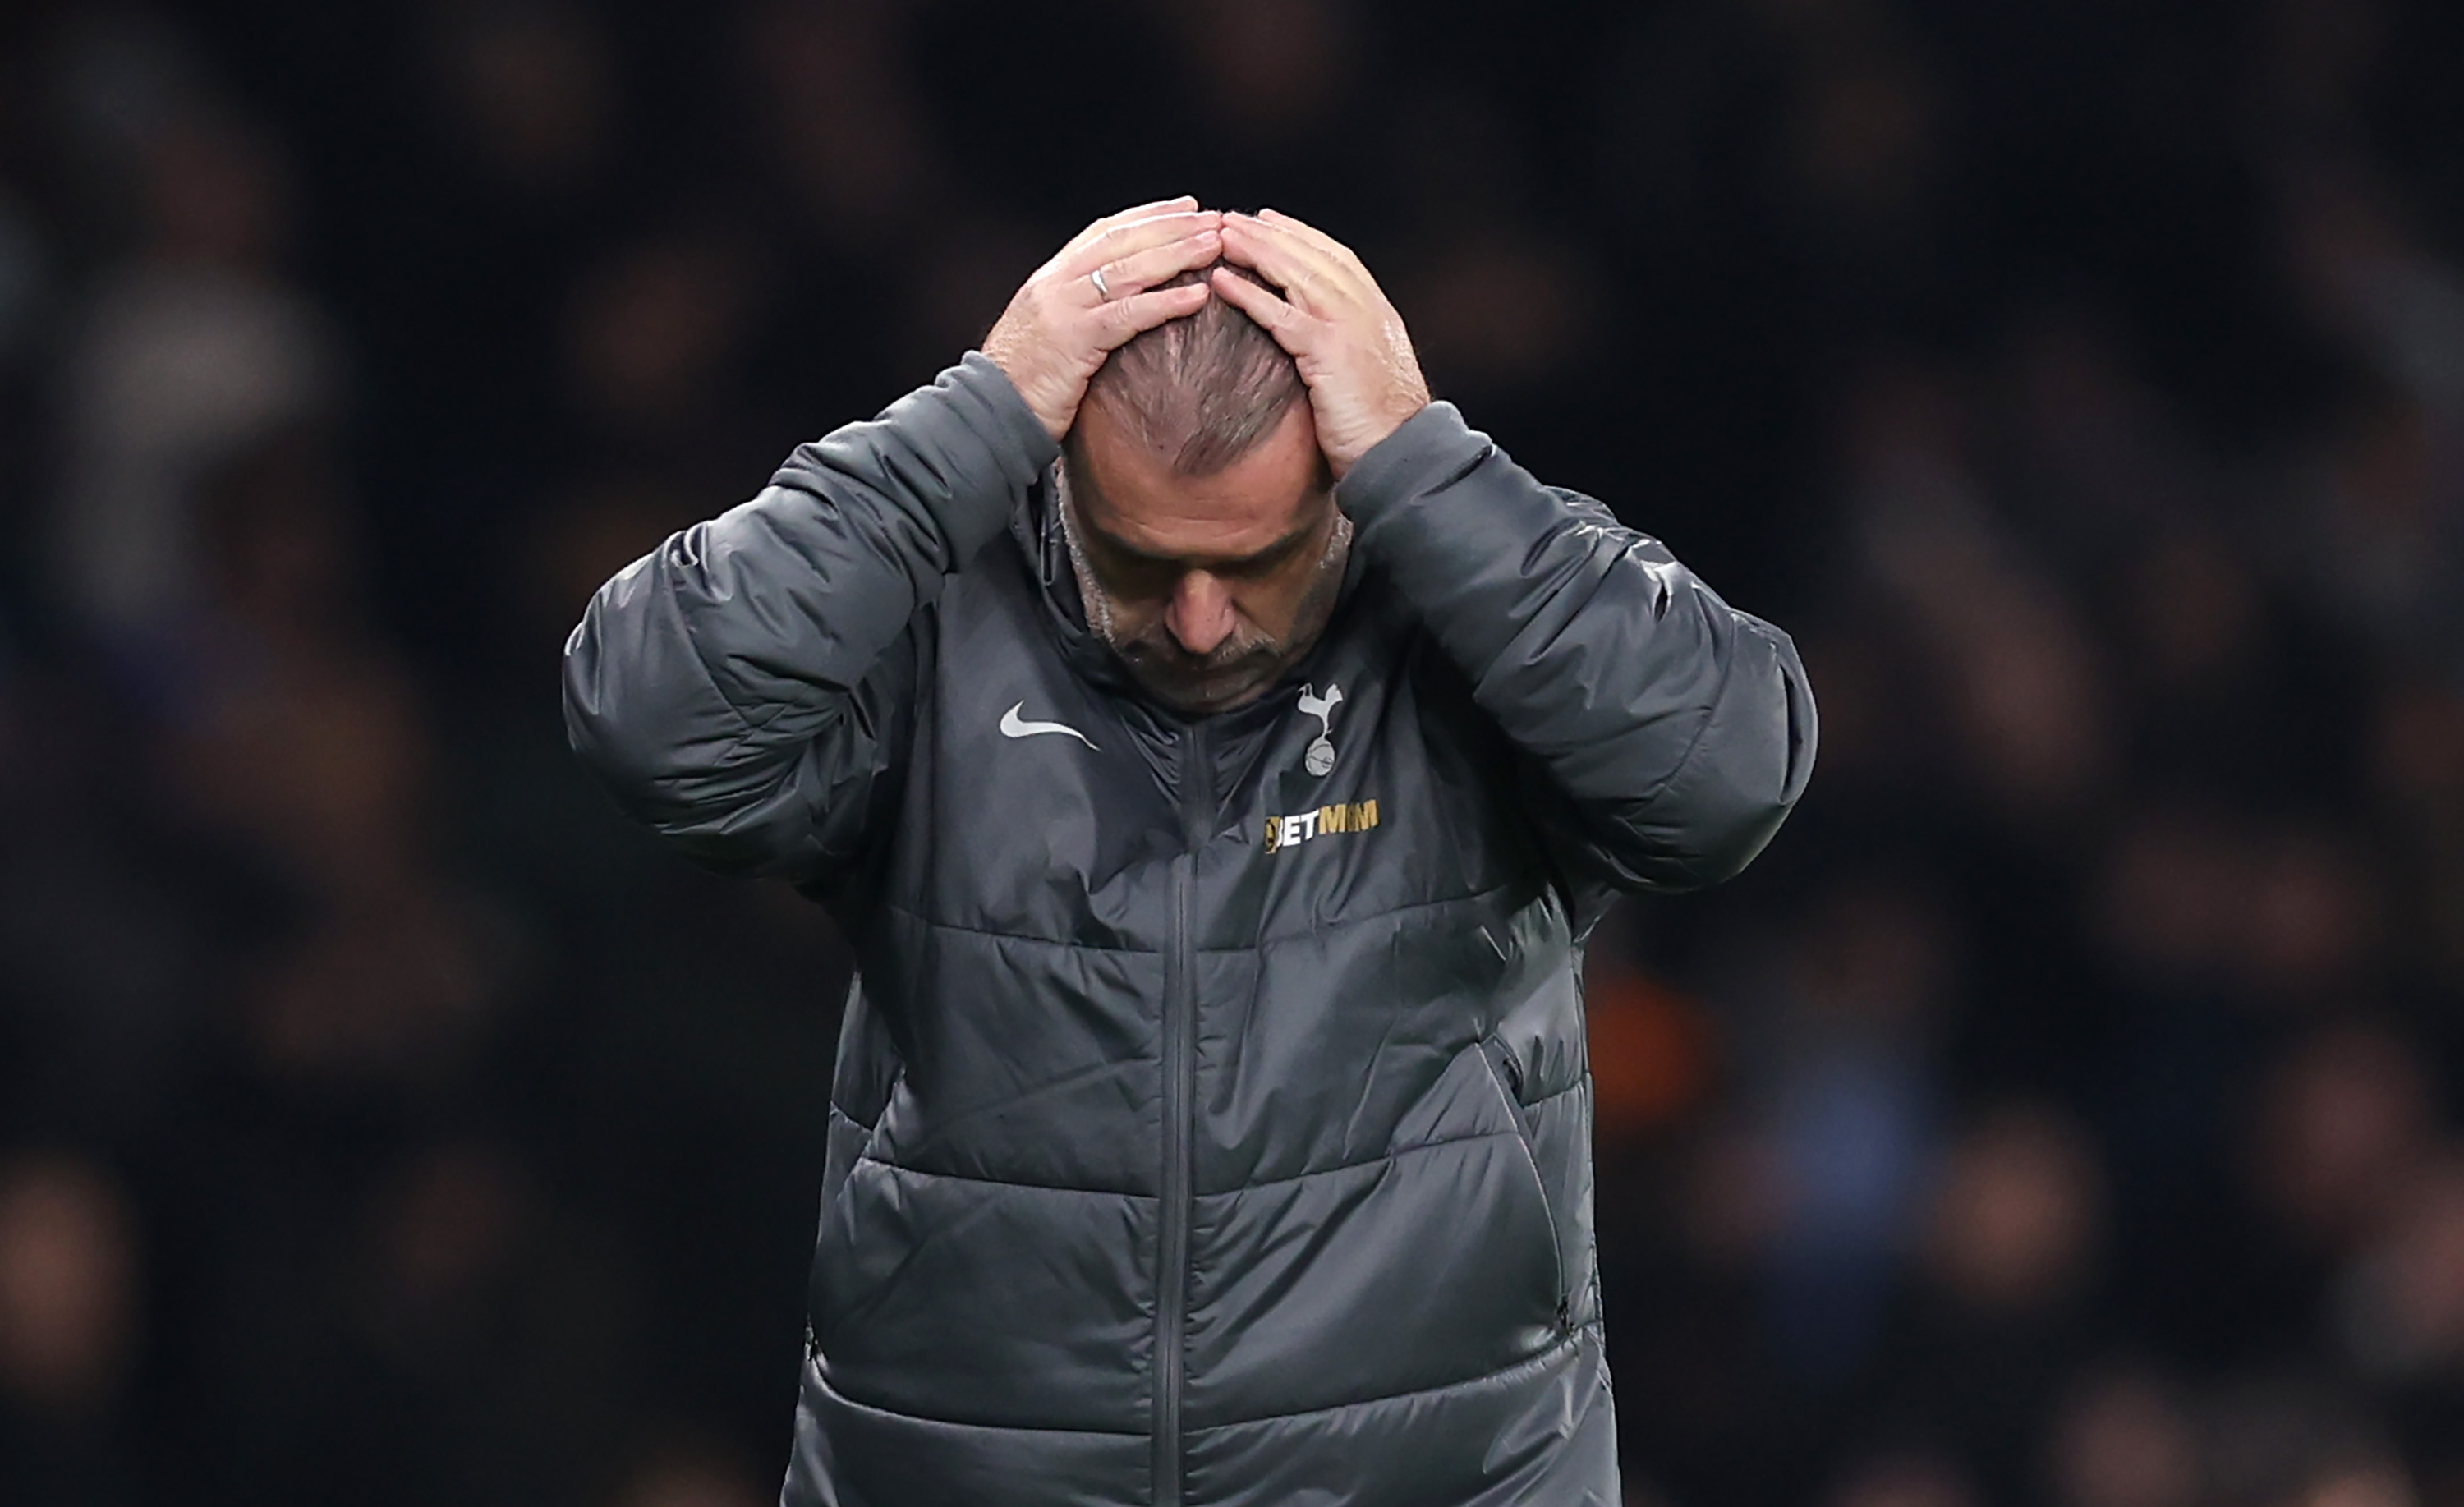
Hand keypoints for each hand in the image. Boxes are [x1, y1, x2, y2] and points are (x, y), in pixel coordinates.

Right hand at [982, 198, 1223, 439]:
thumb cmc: (1022, 382)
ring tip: (1215, 247)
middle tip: (1216, 220)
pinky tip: (1198, 296)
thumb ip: (1078, 309)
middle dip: (1172, 227)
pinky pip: (1127, 315)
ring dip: (1177, 255)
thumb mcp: (1048, 333)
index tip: (1188, 208)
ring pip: (1129, 270)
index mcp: (1051, 277)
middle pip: (1123, 241)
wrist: (985, 413)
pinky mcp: (1073, 340)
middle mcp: (1056, 283)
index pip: (1106, 232)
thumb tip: (1116, 302)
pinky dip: (1165, 302)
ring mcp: (1063, 308)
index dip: (1149, 216)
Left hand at [1211, 209, 1429, 478]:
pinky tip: (1222, 281)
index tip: (1266, 220)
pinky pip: (1281, 315)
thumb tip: (1320, 339)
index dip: (1298, 235)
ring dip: (1255, 251)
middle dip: (1268, 233)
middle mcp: (1364, 308)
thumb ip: (1348, 344)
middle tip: (1230, 219)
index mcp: (1375, 310)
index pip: (1333, 256)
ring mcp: (1348, 326)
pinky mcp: (1329, 351)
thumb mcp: (1368, 371)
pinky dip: (1249, 294)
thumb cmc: (1381, 424)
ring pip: (1294, 274)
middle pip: (1310, 256)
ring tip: (1220, 237)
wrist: (1403, 452)